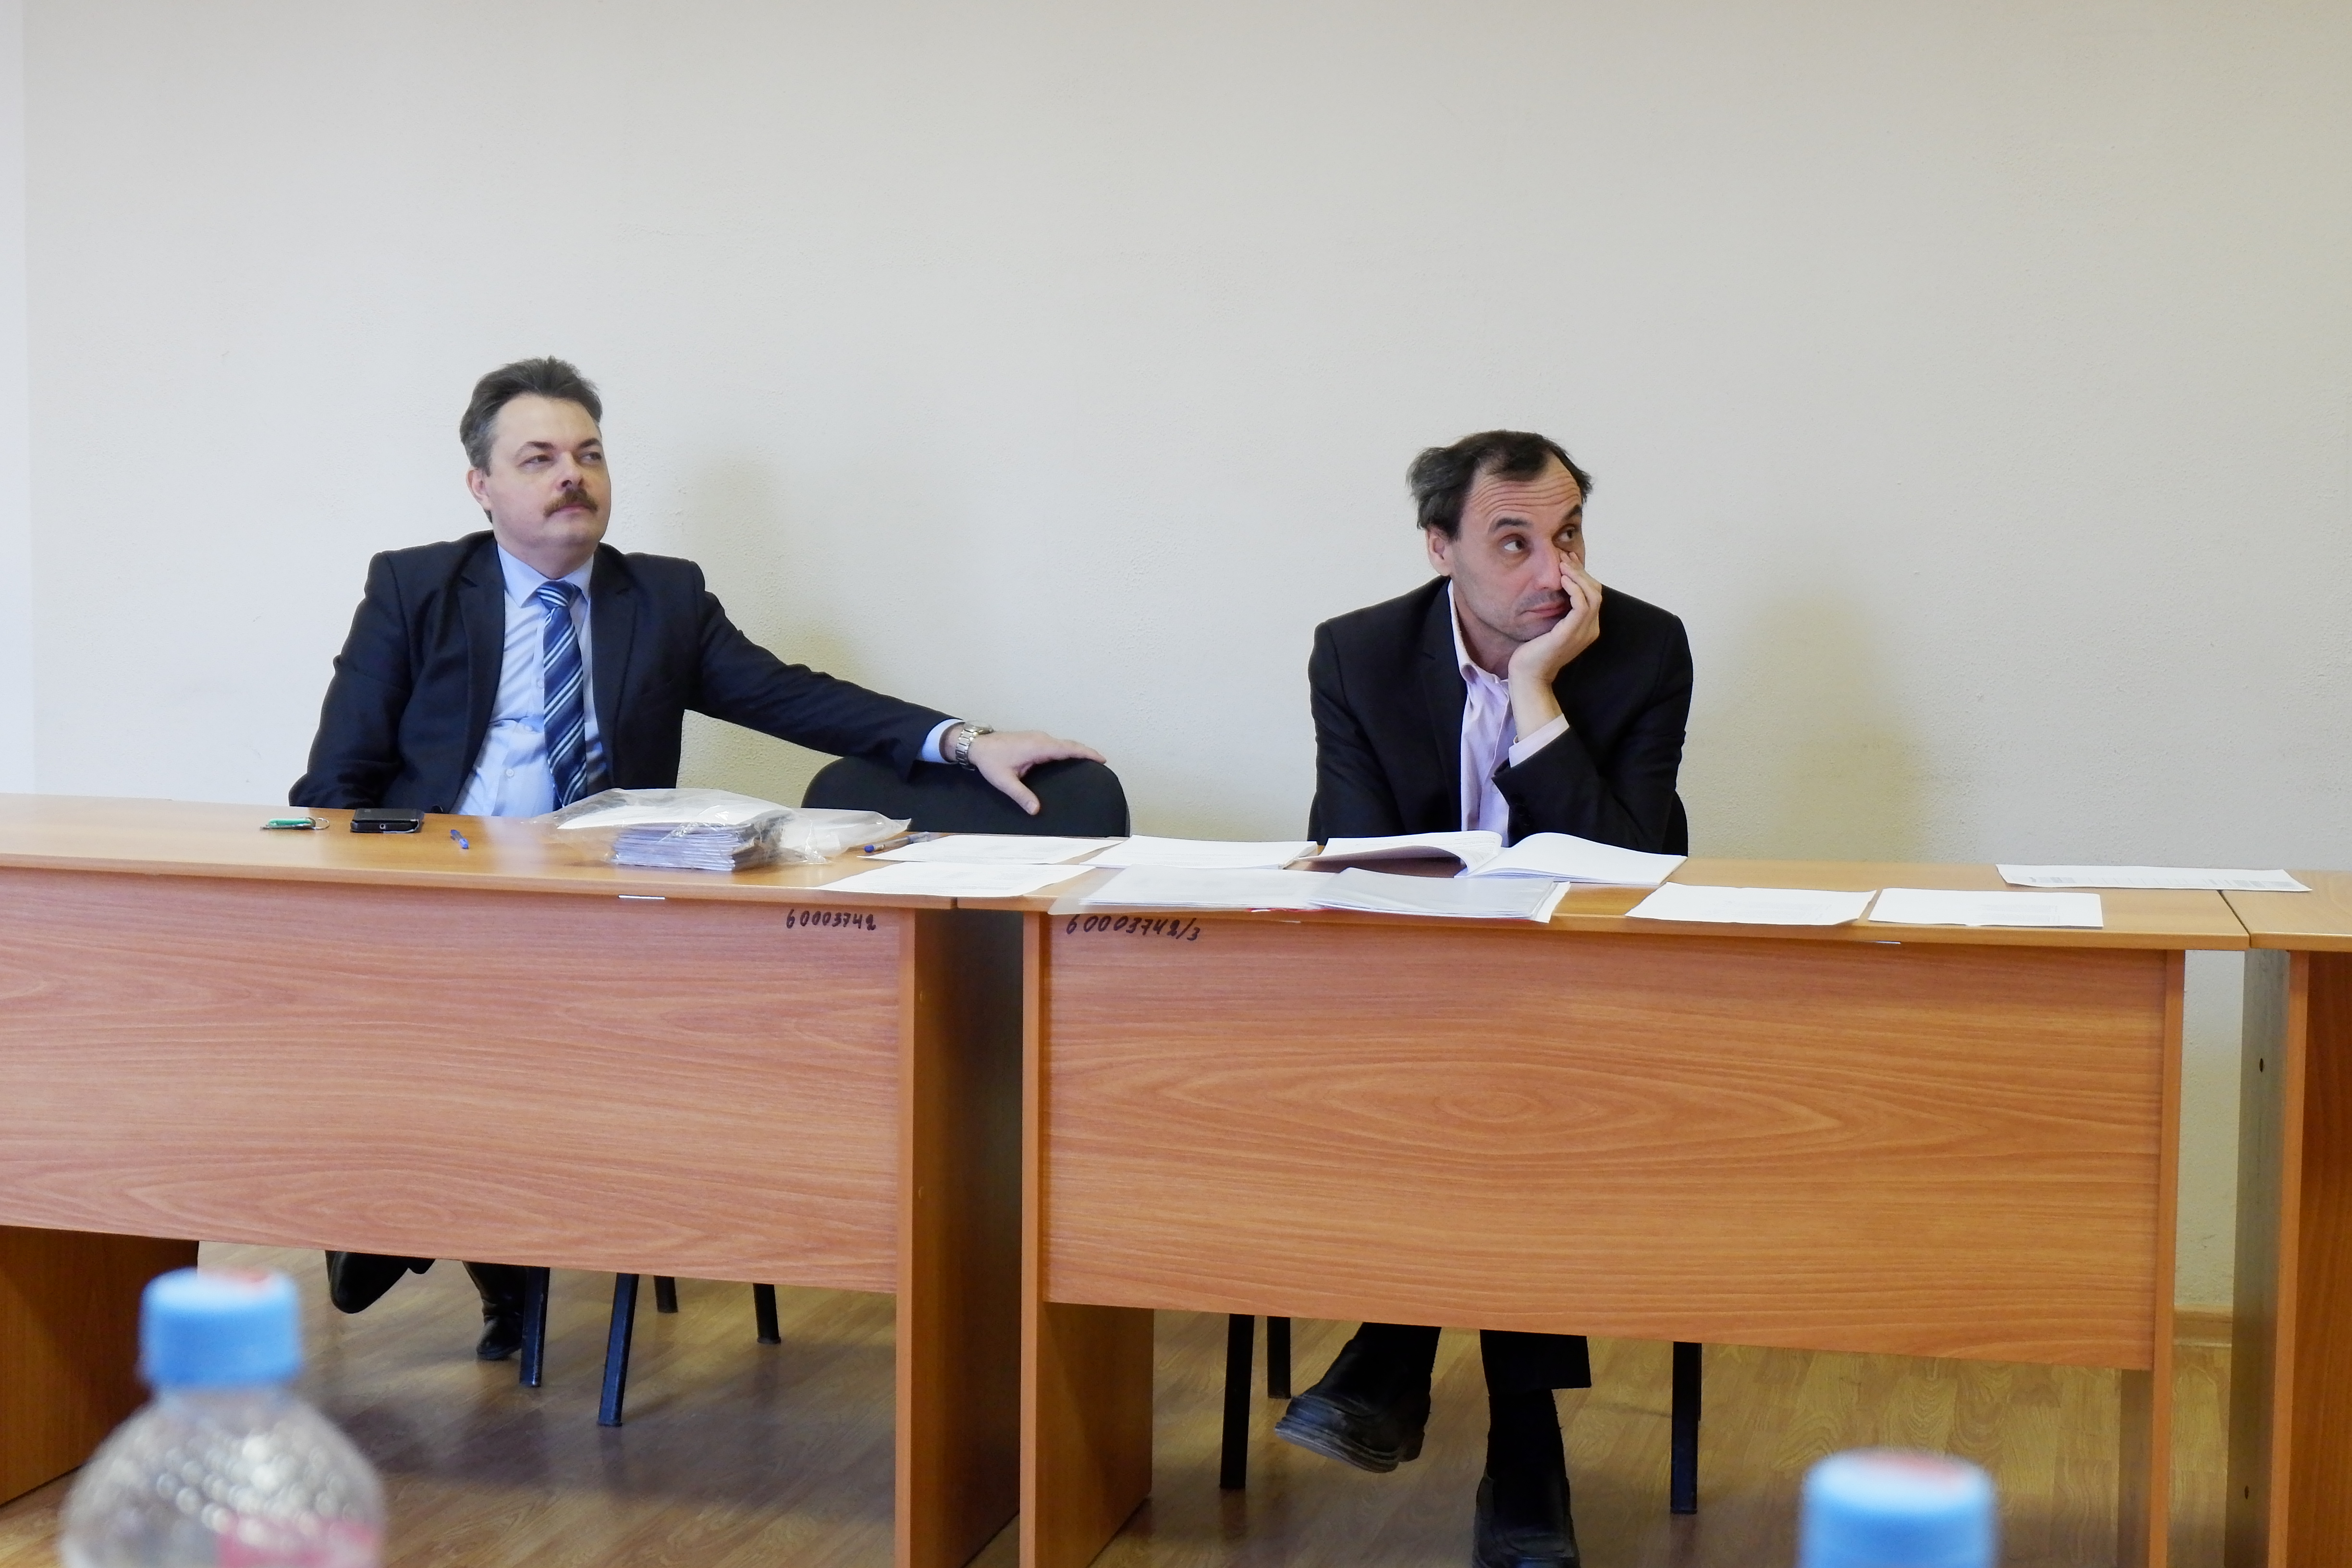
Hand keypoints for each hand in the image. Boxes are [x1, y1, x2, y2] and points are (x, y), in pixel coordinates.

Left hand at [967, 729, 1107, 814]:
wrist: (976, 744)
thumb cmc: (990, 760)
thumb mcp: (1004, 781)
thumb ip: (1021, 795)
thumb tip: (1036, 810)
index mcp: (1038, 747)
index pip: (1068, 748)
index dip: (1086, 753)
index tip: (1102, 758)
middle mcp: (1041, 739)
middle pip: (1069, 744)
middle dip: (1086, 752)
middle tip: (1102, 761)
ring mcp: (1038, 737)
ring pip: (1063, 743)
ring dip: (1077, 750)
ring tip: (1090, 760)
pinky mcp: (1034, 739)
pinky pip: (1056, 744)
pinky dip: (1067, 749)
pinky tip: (1070, 758)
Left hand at [1504, 555, 1601, 736]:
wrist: (1528, 675)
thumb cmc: (1535, 651)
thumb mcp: (1551, 625)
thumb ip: (1559, 610)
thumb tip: (1557, 588)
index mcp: (1587, 627)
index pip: (1594, 594)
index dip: (1583, 574)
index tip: (1568, 560)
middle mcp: (1590, 629)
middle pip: (1596, 591)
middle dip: (1581, 571)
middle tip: (1565, 556)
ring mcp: (1582, 632)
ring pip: (1592, 595)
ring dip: (1578, 576)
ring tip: (1563, 563)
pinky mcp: (1571, 633)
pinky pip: (1582, 605)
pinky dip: (1575, 589)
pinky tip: (1563, 580)